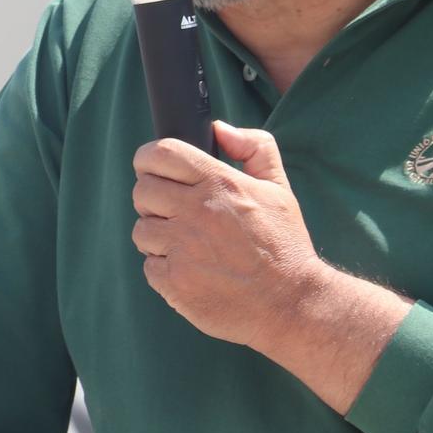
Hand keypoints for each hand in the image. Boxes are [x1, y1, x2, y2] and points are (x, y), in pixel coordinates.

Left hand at [130, 122, 324, 348]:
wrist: (291, 303)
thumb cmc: (284, 244)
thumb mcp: (279, 188)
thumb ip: (254, 148)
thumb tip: (219, 129)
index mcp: (218, 183)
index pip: (159, 153)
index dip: (149, 158)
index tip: (154, 168)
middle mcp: (196, 212)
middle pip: (141, 190)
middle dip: (152, 197)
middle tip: (174, 210)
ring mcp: (182, 249)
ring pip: (141, 230)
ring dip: (158, 235)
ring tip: (187, 243)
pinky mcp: (175, 283)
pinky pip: (148, 266)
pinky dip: (164, 267)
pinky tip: (191, 269)